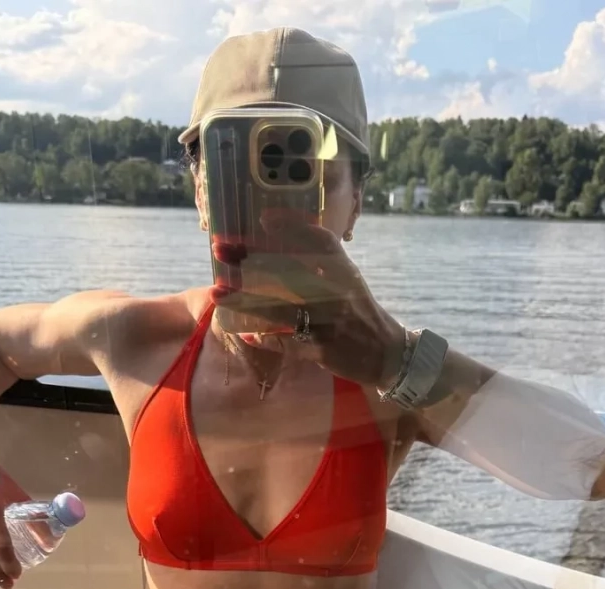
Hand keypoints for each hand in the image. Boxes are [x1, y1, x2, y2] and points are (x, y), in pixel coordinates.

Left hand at [210, 213, 404, 387]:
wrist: (387, 353)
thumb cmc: (361, 314)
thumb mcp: (348, 280)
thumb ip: (324, 262)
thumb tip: (286, 243)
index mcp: (343, 271)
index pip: (318, 239)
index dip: (291, 226)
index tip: (261, 219)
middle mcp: (337, 292)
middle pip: (288, 271)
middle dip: (250, 259)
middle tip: (220, 250)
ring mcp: (330, 322)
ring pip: (281, 308)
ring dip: (245, 301)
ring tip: (218, 292)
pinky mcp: (324, 349)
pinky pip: (288, 343)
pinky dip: (267, 338)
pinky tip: (247, 334)